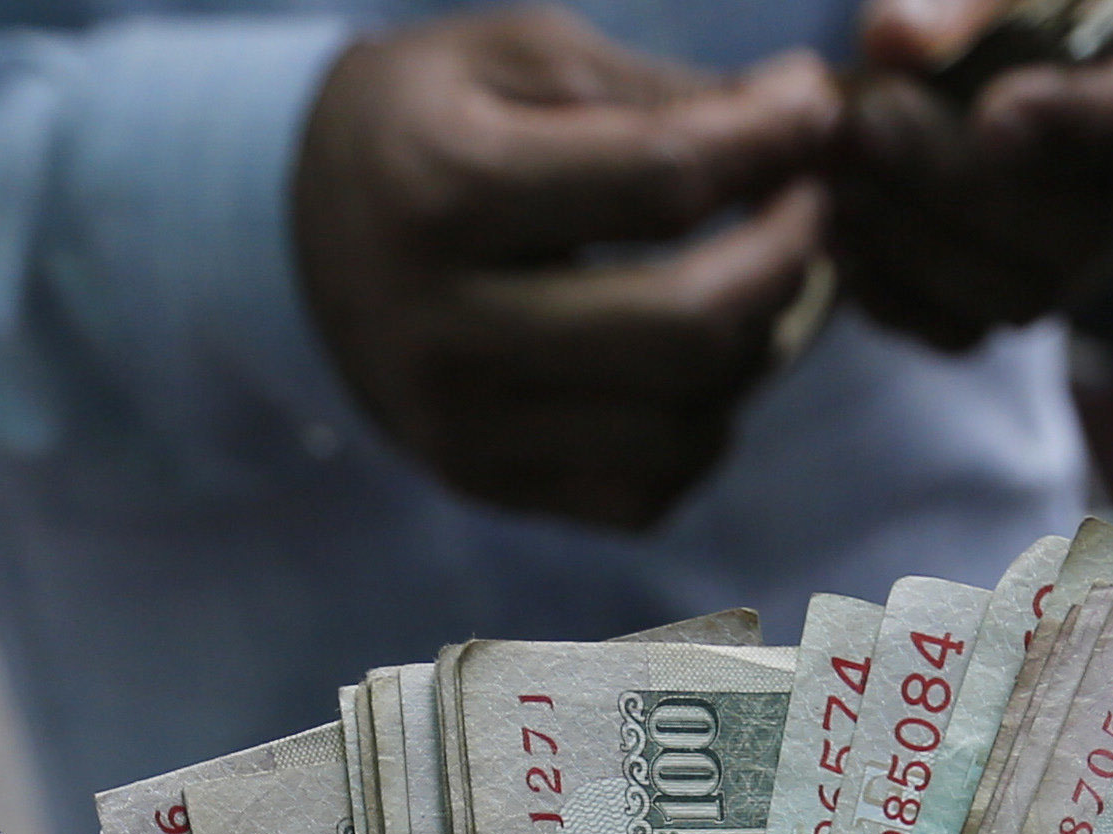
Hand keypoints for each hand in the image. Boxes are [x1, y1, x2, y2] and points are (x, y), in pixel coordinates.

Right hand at [293, 9, 840, 534]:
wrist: (299, 231)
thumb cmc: (434, 121)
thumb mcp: (525, 61)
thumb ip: (666, 93)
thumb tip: (809, 115)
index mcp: (445, 188)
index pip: (659, 181)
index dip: (770, 143)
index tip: (812, 113)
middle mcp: (446, 327)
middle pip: (684, 325)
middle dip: (787, 258)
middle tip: (810, 207)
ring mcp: (462, 426)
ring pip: (683, 425)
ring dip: (760, 350)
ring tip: (764, 281)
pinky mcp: (485, 484)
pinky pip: (646, 493)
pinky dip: (703, 430)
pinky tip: (697, 365)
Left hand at [824, 0, 1112, 352]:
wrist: (1027, 0)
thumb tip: (896, 40)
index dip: (1085, 123)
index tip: (994, 116)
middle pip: (1090, 222)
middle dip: (960, 184)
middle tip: (863, 122)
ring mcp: (1107, 234)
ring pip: (1030, 290)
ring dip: (915, 243)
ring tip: (833, 173)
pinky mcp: (1035, 278)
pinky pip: (972, 328)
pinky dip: (895, 292)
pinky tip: (837, 229)